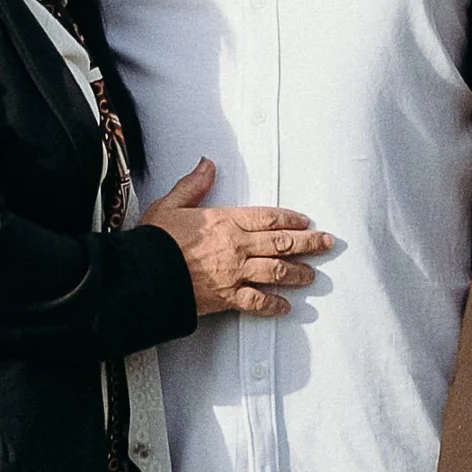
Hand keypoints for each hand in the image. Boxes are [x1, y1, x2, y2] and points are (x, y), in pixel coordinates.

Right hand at [143, 157, 335, 319]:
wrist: (144, 275)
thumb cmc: (154, 240)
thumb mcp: (171, 204)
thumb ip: (194, 184)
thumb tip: (207, 163)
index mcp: (225, 221)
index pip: (267, 217)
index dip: (290, 219)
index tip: (306, 221)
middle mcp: (237, 247)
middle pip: (281, 243)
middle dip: (308, 244)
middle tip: (327, 243)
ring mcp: (235, 273)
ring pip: (276, 272)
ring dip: (298, 273)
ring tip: (311, 276)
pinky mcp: (227, 297)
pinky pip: (257, 302)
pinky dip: (274, 306)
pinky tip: (286, 308)